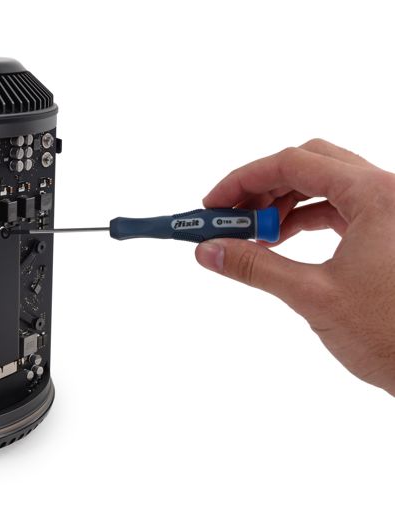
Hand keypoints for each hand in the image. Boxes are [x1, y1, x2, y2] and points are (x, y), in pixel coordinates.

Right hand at [195, 139, 394, 395]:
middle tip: (229, 216)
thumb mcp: (312, 295)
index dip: (245, 179)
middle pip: (310, 165)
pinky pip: (337, 208)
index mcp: (376, 196)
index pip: (294, 163)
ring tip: (251, 235)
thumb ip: (254, 267)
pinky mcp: (387, 232)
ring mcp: (390, 211)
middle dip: (263, 187)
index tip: (215, 203)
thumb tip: (209, 251)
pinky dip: (304, 219)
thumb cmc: (392, 334)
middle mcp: (387, 193)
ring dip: (282, 204)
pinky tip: (278, 241)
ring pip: (323, 185)